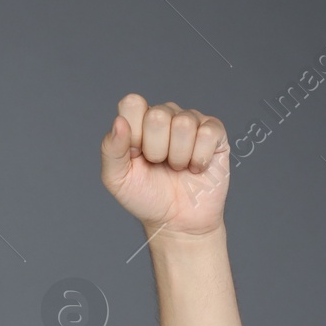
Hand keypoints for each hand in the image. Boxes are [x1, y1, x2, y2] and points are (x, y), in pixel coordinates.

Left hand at [100, 94, 230, 238]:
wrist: (177, 222)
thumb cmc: (146, 197)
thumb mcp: (117, 179)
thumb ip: (111, 150)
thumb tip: (119, 122)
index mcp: (138, 121)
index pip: (132, 103)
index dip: (133, 133)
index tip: (135, 155)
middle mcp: (165, 115)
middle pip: (157, 115)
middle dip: (155, 149)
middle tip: (158, 165)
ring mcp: (191, 121)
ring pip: (183, 124)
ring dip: (178, 156)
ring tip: (177, 168)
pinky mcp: (215, 132)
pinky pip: (207, 134)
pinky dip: (198, 159)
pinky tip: (195, 168)